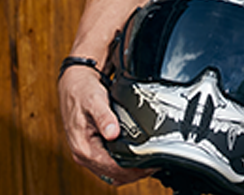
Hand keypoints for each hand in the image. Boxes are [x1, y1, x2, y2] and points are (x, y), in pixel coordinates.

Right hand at [58, 67, 149, 185]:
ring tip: (149, 164)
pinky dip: (122, 164)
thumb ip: (104, 117)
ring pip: (111, 172)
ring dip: (129, 171)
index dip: (131, 169)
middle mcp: (84, 154)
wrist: (73, 85)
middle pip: (112, 173)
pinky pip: (108, 164)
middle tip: (154, 165)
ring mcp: (88, 153)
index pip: (110, 167)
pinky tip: (135, 158)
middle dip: (133, 172)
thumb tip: (112, 133)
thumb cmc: (82, 92)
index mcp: (83, 147)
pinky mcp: (92, 149)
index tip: (149, 166)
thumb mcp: (95, 101)